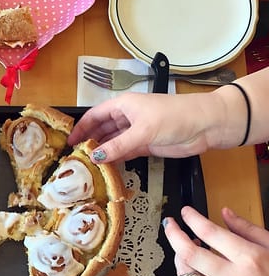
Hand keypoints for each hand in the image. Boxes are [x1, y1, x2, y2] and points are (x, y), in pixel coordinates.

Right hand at [67, 91, 222, 162]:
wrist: (205, 126)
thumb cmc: (174, 117)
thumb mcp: (143, 131)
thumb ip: (118, 145)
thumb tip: (95, 157)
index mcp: (123, 106)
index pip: (95, 115)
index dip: (81, 127)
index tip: (69, 142)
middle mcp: (127, 118)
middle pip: (102, 130)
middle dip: (89, 142)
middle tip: (75, 159)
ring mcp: (136, 133)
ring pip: (112, 143)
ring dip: (102, 153)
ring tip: (86, 167)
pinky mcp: (145, 146)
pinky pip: (124, 153)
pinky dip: (115, 160)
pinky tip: (105, 169)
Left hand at [164, 206, 268, 275]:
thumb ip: (246, 228)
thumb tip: (225, 213)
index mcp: (248, 258)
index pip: (211, 234)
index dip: (193, 219)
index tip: (186, 212)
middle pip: (190, 254)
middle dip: (174, 235)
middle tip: (169, 224)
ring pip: (185, 272)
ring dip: (178, 254)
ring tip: (183, 242)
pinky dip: (186, 269)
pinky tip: (192, 260)